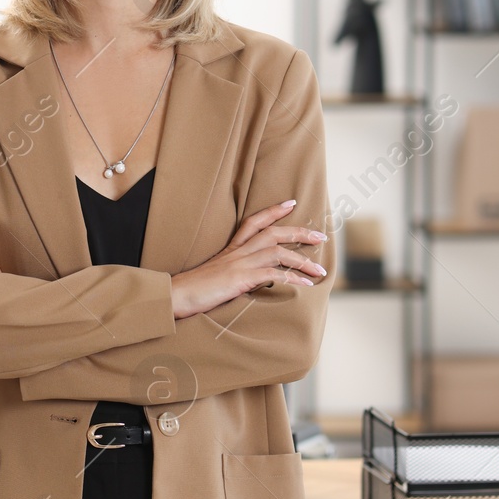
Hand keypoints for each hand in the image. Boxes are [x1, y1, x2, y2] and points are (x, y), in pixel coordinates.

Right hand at [168, 199, 326, 318]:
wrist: (177, 294)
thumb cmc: (194, 289)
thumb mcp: (216, 275)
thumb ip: (233, 272)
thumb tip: (249, 279)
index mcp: (231, 249)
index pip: (254, 222)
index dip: (273, 211)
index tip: (291, 203)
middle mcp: (237, 251)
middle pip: (273, 233)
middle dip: (299, 232)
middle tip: (320, 236)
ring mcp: (239, 263)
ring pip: (278, 252)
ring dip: (303, 260)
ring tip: (321, 269)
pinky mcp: (241, 278)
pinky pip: (273, 274)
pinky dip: (293, 278)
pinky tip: (305, 284)